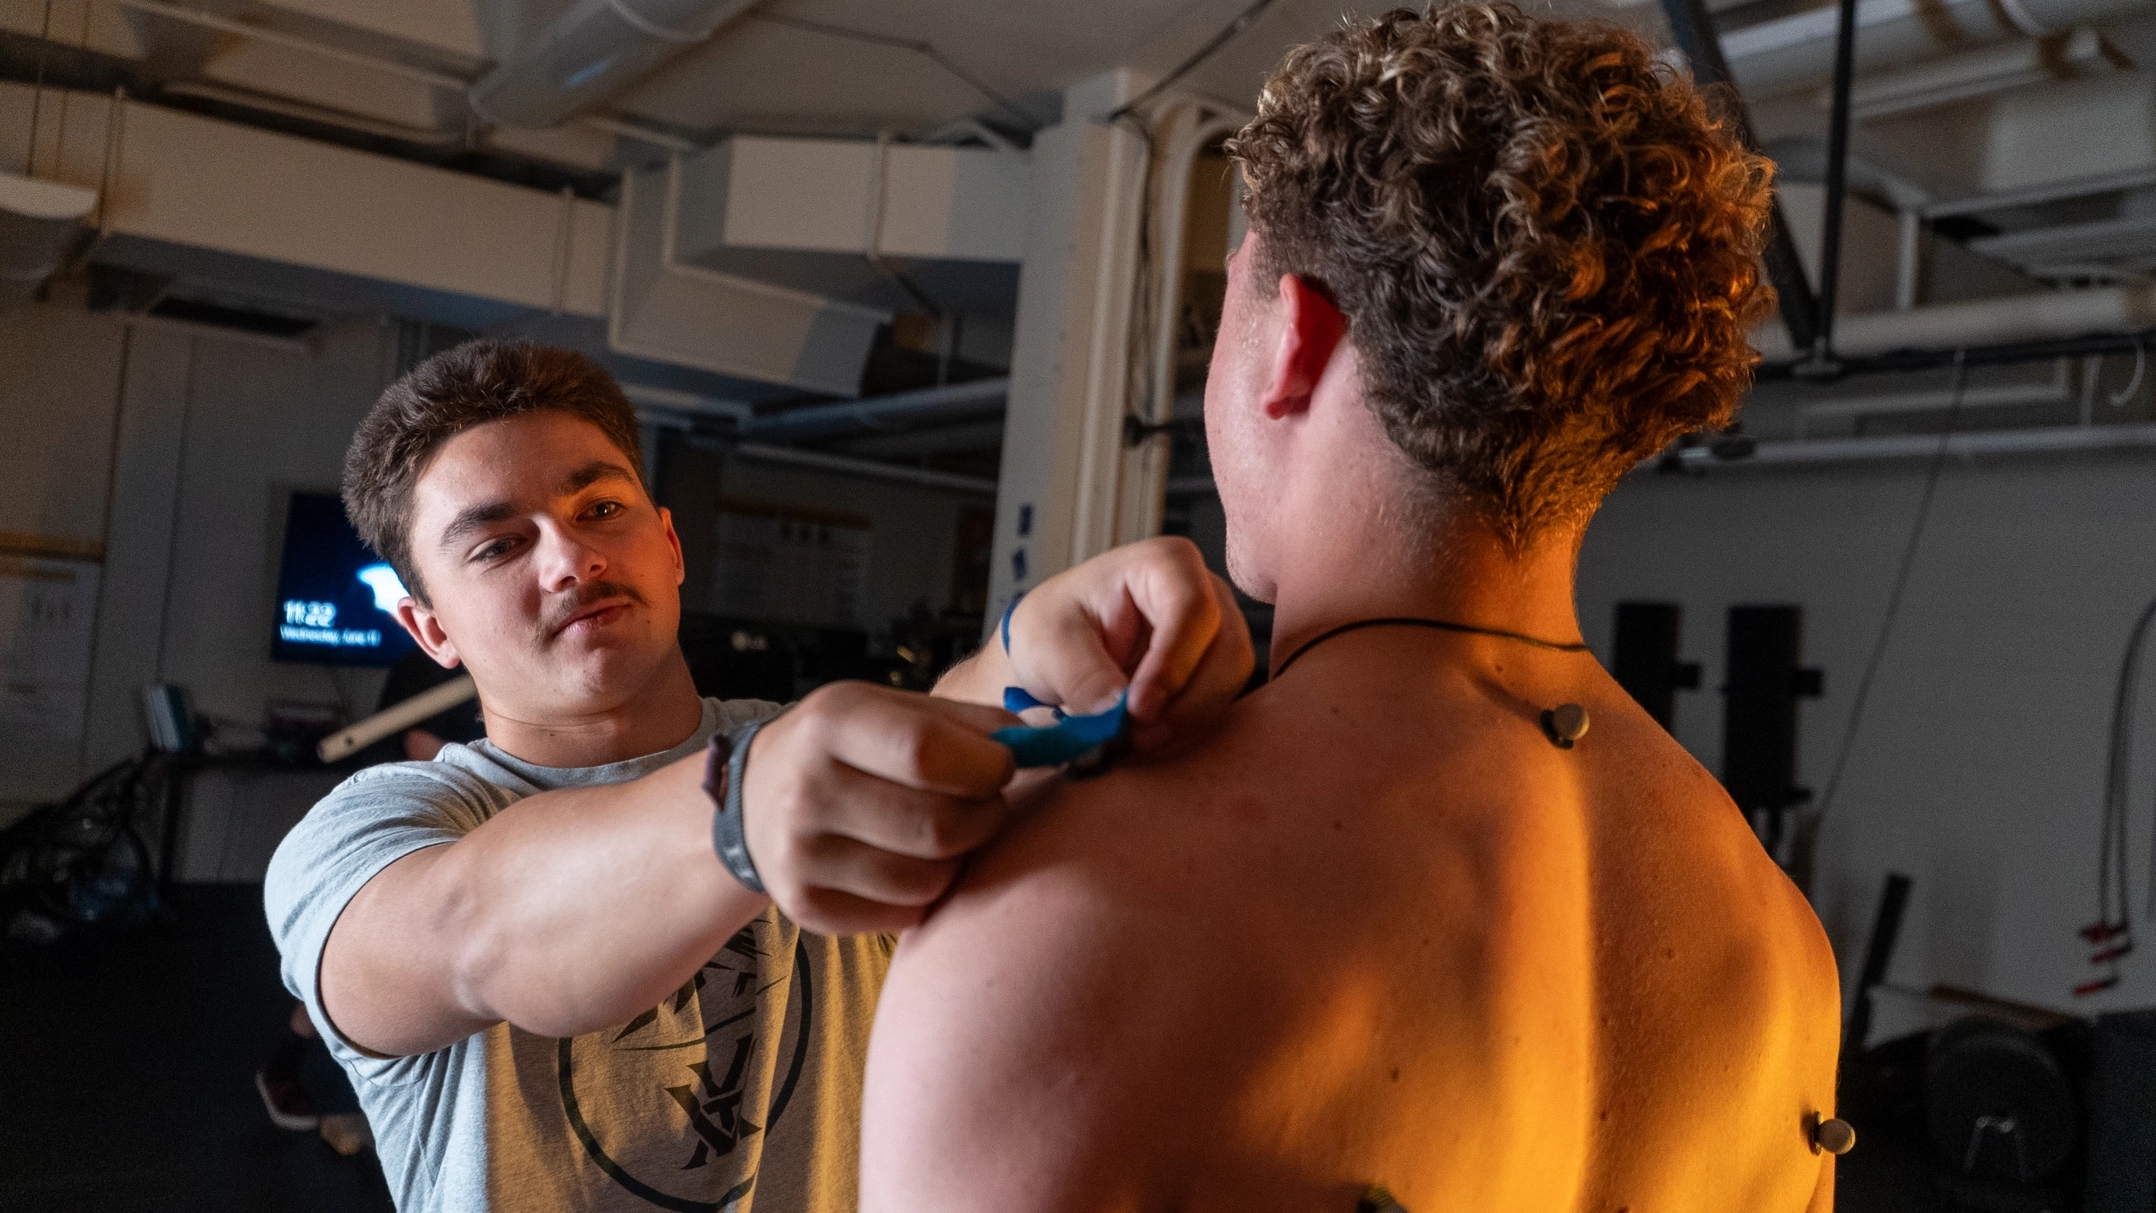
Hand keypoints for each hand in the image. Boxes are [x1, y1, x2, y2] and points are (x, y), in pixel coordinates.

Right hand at [741, 681, 1018, 934]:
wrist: (757, 797)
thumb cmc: (851, 746)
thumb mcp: (895, 708)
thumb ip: (971, 722)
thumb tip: (1047, 744)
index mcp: (832, 723)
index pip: (927, 753)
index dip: (986, 766)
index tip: (1004, 767)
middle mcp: (807, 790)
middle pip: (937, 826)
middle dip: (984, 817)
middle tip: (983, 804)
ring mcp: (801, 855)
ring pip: (929, 878)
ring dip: (959, 859)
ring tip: (944, 833)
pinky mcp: (806, 908)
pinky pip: (905, 912)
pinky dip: (926, 892)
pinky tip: (910, 861)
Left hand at [1001, 536, 1253, 752]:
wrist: (1057, 654)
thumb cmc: (1053, 628)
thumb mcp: (1049, 646)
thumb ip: (1084, 678)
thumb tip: (1118, 714)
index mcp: (1166, 564)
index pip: (1192, 608)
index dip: (1171, 664)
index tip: (1136, 709)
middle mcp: (1207, 594)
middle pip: (1225, 652)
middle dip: (1181, 704)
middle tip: (1130, 737)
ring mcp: (1219, 634)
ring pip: (1227, 686)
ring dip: (1182, 723)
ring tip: (1128, 739)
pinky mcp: (1217, 673)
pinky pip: (1219, 706)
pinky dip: (1183, 730)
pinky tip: (1142, 737)